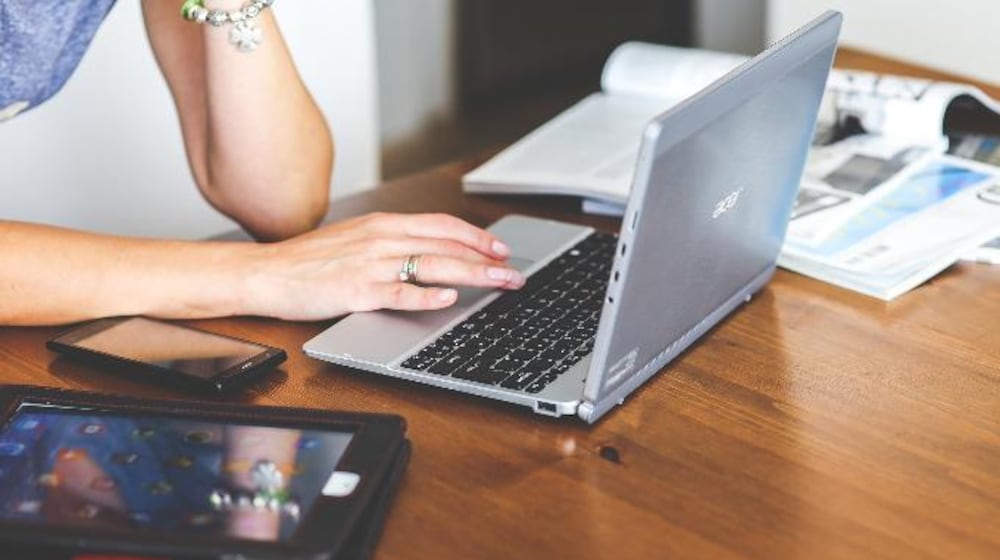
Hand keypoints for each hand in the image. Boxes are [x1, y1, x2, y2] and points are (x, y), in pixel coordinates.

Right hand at [242, 213, 525, 319]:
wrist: (266, 272)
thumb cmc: (309, 261)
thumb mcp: (356, 239)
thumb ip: (392, 243)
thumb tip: (429, 253)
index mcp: (383, 224)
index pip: (442, 225)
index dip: (476, 237)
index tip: (501, 249)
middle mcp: (382, 238)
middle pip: (446, 245)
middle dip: (487, 260)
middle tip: (514, 274)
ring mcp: (370, 264)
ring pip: (432, 265)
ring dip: (472, 275)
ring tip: (499, 284)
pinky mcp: (357, 291)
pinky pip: (398, 292)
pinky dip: (426, 295)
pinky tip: (448, 299)